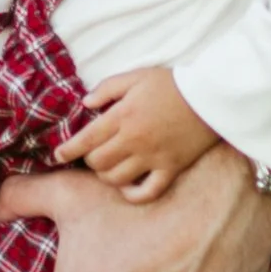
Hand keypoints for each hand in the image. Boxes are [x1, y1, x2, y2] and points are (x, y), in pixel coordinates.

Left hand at [56, 65, 216, 203]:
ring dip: (107, 175)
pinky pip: (148, 192)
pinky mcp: (171, 168)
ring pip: (116, 179)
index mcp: (122, 116)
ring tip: (109, 167)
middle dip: (89, 160)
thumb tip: (85, 103)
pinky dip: (133, 195)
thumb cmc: (172, 84)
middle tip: (92, 154)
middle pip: (97, 163)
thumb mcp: (136, 76)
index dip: (67, 151)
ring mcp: (153, 157)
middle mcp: (134, 140)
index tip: (59, 155)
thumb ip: (107, 89)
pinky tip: (128, 188)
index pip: (85, 140)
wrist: (211, 97)